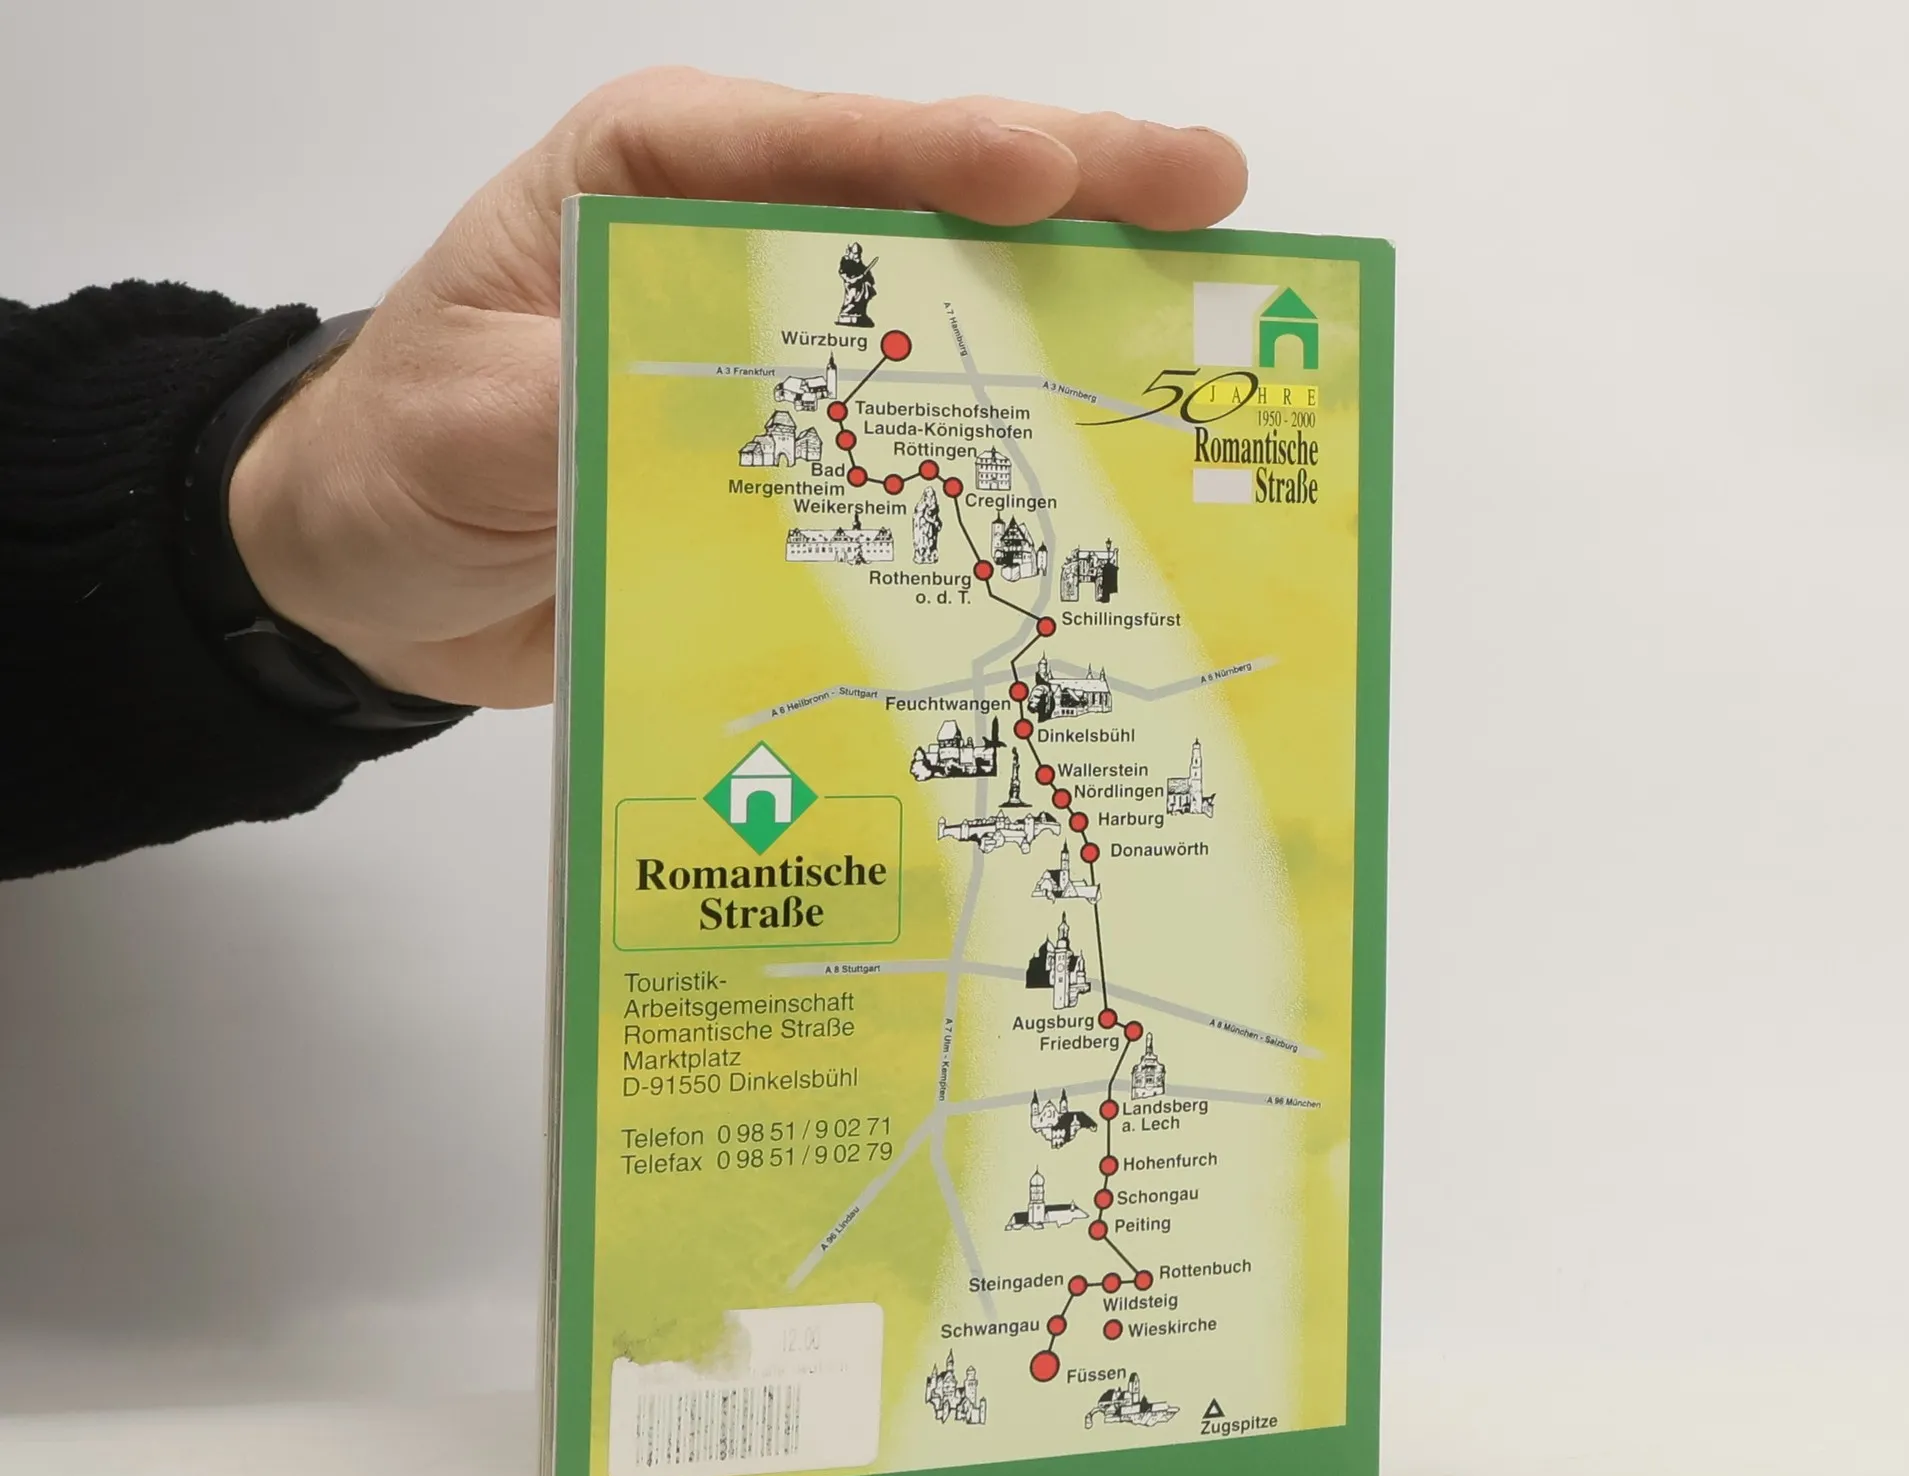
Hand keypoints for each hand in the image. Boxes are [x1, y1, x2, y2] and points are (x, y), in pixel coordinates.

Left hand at [228, 68, 1247, 708]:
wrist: (378, 578)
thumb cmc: (396, 458)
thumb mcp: (461, 423)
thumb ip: (576, 407)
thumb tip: (721, 428)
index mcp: (651, 181)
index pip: (813, 146)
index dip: (942, 156)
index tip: (1049, 176)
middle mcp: (735, 252)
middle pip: (921, 211)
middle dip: (1072, 207)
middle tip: (1211, 203)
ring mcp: (780, 362)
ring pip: (946, 326)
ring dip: (1070, 333)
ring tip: (1200, 330)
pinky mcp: (798, 461)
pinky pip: (915, 452)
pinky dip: (1005, 463)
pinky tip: (1096, 485)